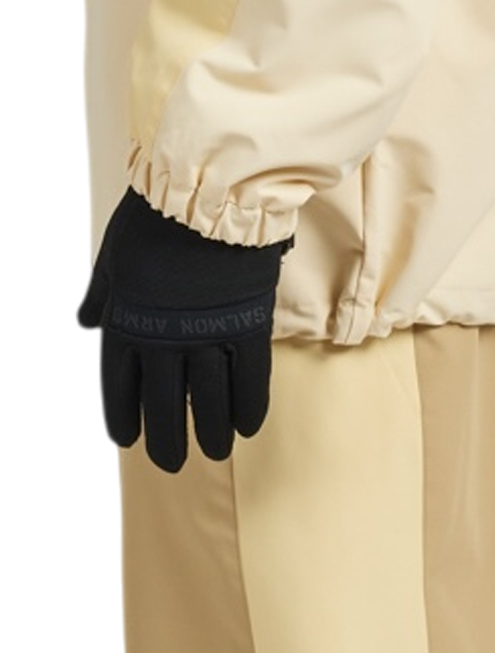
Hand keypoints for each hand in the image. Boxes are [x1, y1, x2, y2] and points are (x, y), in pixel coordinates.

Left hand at [77, 186, 293, 472]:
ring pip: (208, 399)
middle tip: (171, 462)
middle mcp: (163, 337)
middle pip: (163, 403)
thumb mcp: (113, 255)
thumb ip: (101, 293)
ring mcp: (206, 334)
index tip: (126, 439)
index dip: (123, 415)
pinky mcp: (246, 324)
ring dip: (209, 431)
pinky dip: (248, 405)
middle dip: (166, 438)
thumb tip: (86, 321)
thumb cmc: (153, 216)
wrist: (205, 190)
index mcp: (126, 321)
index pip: (120, 384)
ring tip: (212, 452)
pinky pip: (249, 377)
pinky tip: (246, 427)